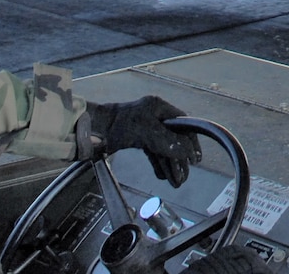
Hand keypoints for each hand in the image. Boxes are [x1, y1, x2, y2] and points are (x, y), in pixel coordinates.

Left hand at [79, 96, 201, 187]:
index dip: (190, 141)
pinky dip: (159, 165)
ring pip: (164, 149)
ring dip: (171, 165)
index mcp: (159, 107)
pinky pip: (153, 153)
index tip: (195, 157)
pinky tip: (164, 176)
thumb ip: (168, 142)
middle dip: (180, 159)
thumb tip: (188, 152)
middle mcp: (154, 117)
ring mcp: (146, 129)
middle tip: (184, 176)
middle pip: (174, 139)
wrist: (93, 130)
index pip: (183, 124)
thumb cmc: (117, 124)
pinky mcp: (138, 140)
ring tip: (177, 181)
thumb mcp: (146, 131)